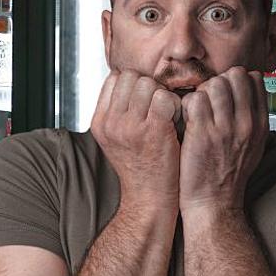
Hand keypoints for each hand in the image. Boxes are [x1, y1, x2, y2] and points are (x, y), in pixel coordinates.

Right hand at [91, 70, 182, 213]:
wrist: (148, 199)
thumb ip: (117, 111)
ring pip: (149, 83)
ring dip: (162, 93)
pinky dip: (174, 103)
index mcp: (100, 122)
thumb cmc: (139, 167)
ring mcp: (131, 126)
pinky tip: (175, 118)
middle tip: (157, 105)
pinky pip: (165, 97)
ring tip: (166, 113)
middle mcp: (112, 122)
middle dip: (148, 84)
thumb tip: (128, 82)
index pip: (114, 78)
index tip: (143, 99)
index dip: (133, 83)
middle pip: (131, 76)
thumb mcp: (115, 138)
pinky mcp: (154, 130)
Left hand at [179, 67, 267, 215]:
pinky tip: (186, 118)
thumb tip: (249, 90)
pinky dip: (187, 104)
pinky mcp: (202, 133)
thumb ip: (252, 118)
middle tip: (208, 99)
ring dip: (201, 92)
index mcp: (260, 124)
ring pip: (214, 84)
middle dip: (218, 81)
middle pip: (235, 75)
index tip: (224, 93)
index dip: (235, 80)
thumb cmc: (228, 176)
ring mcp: (225, 128)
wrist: (214, 204)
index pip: (253, 79)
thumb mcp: (253, 146)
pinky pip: (195, 99)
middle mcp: (246, 124)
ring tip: (196, 109)